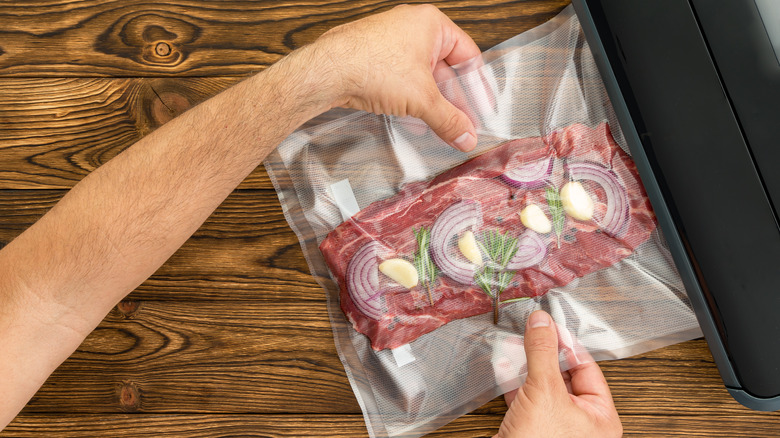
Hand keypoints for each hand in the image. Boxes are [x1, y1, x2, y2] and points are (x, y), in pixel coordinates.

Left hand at [311, 4, 479, 151]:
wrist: (326, 71)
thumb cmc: (370, 66)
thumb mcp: (422, 99)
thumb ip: (449, 119)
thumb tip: (466, 135)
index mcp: (431, 24)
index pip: (467, 55)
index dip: (476, 86)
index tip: (481, 108)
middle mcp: (410, 28)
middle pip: (443, 69)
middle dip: (452, 101)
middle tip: (460, 124)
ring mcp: (389, 42)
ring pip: (420, 77)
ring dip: (430, 104)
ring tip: (438, 128)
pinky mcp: (372, 59)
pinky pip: (400, 81)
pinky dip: (409, 101)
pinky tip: (412, 122)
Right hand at [495, 310, 622, 437]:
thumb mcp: (543, 391)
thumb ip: (543, 352)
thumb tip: (542, 322)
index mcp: (601, 418)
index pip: (587, 367)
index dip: (566, 343)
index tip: (548, 324)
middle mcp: (582, 424)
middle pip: (563, 375)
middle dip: (542, 353)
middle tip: (530, 332)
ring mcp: (556, 429)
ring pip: (542, 387)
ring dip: (526, 366)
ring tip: (514, 346)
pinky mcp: (532, 432)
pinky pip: (526, 400)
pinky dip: (515, 383)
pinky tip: (504, 368)